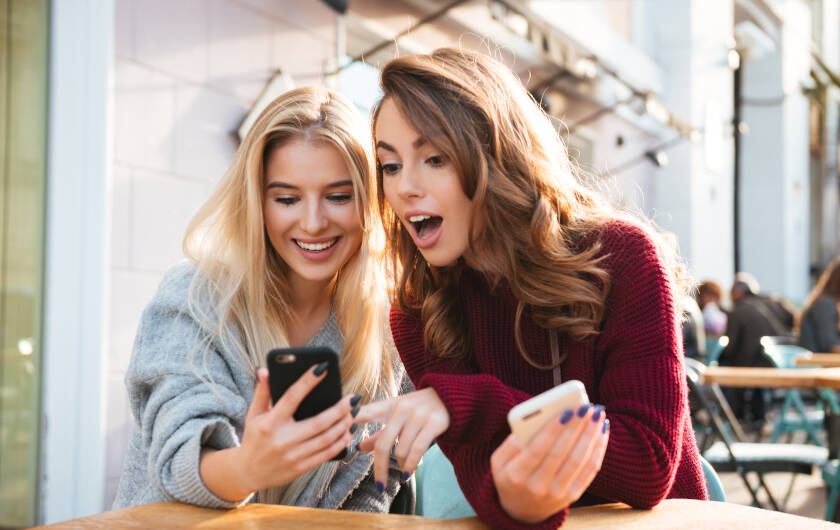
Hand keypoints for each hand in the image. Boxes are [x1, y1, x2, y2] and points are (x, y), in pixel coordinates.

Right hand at [231, 366, 356, 495]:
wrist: (248, 472)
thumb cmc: (254, 437)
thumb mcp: (254, 414)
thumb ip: (262, 392)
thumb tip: (266, 370)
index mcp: (269, 423)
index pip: (291, 398)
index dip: (308, 381)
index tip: (323, 368)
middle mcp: (282, 440)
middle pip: (319, 423)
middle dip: (340, 409)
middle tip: (353, 398)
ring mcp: (292, 456)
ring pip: (326, 439)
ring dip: (344, 425)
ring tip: (355, 412)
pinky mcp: (300, 468)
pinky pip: (326, 454)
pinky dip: (341, 442)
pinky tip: (349, 431)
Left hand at [355, 388, 448, 491]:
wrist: (453, 397)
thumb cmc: (421, 409)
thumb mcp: (400, 417)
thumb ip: (380, 432)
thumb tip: (360, 447)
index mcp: (390, 406)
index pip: (365, 412)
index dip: (351, 420)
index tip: (339, 431)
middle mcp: (402, 408)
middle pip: (383, 443)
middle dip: (379, 468)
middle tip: (379, 486)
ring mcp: (418, 414)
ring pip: (401, 450)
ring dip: (401, 466)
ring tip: (404, 470)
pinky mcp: (434, 422)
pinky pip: (417, 450)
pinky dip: (410, 465)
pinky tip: (407, 474)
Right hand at [491, 403, 608, 523]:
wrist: (521, 511)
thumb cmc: (510, 476)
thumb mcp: (498, 461)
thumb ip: (510, 442)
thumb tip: (532, 422)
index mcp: (516, 475)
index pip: (537, 449)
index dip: (553, 430)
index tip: (565, 411)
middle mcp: (538, 486)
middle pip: (562, 453)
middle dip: (576, 427)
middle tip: (586, 406)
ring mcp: (558, 493)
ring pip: (579, 460)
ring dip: (591, 435)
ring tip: (598, 414)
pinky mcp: (573, 495)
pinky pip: (590, 470)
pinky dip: (598, 449)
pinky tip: (601, 431)